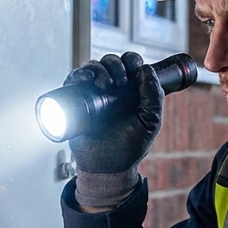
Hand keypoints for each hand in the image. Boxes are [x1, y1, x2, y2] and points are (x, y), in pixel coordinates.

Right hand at [65, 52, 162, 173]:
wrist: (107, 167)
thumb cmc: (129, 147)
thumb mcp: (150, 121)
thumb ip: (153, 97)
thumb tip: (147, 70)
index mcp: (131, 90)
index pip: (131, 64)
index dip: (132, 60)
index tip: (134, 70)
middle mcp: (112, 89)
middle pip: (111, 61)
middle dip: (116, 64)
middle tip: (119, 81)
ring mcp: (93, 93)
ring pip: (93, 66)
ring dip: (99, 68)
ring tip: (105, 85)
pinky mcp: (76, 100)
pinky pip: (74, 79)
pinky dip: (79, 74)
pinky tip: (86, 79)